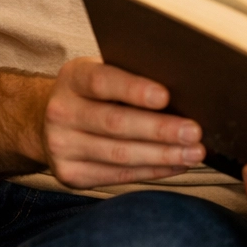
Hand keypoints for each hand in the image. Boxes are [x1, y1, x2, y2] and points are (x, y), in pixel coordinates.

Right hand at [42, 58, 204, 187]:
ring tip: (194, 153)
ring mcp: (62, 147)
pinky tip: (177, 165)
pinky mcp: (70, 174)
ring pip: (119, 154)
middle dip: (160, 130)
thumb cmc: (98, 90)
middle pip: (116, 123)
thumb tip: (185, 89)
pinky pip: (118, 175)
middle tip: (194, 132)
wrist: (52, 120)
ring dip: (163, 155)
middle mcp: (61, 112)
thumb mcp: (107, 71)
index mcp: (73, 78)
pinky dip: (152, 170)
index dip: (134, 90)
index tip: (165, 97)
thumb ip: (134, 75)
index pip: (103, 82)